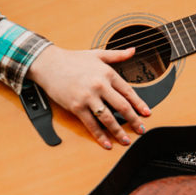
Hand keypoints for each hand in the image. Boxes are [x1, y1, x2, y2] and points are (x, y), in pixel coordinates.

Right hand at [25, 45, 151, 148]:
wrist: (49, 64)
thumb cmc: (72, 59)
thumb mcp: (97, 54)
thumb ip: (117, 55)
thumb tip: (133, 50)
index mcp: (107, 73)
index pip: (128, 92)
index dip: (139, 104)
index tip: (146, 113)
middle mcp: (100, 85)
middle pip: (122, 107)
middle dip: (134, 120)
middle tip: (141, 130)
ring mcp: (88, 97)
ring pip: (108, 118)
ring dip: (119, 132)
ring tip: (126, 140)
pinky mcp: (76, 107)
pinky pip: (91, 125)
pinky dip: (100, 136)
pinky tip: (107, 143)